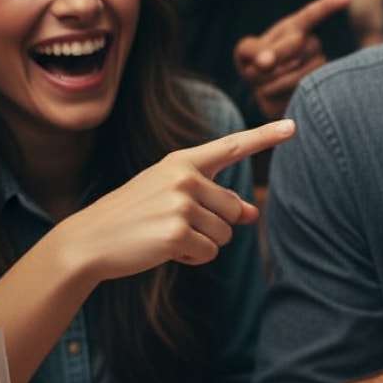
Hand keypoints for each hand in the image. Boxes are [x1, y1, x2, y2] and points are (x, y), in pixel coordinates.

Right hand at [54, 120, 295, 283]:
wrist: (88, 240)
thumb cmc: (135, 216)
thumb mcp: (174, 198)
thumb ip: (215, 200)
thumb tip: (254, 213)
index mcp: (183, 162)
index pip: (232, 146)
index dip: (265, 136)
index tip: (293, 125)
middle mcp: (184, 177)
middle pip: (235, 210)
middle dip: (214, 225)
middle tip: (175, 223)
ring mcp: (181, 204)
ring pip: (225, 234)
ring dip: (202, 242)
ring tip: (165, 234)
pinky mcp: (177, 233)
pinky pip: (209, 252)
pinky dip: (191, 257)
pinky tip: (163, 249)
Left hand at [233, 0, 349, 118]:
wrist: (264, 91)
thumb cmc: (255, 64)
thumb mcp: (246, 52)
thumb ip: (252, 51)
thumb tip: (264, 62)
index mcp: (296, 29)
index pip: (313, 14)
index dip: (328, 5)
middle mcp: (313, 45)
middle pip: (299, 44)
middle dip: (273, 57)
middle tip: (254, 68)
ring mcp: (318, 68)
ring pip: (298, 73)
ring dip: (269, 81)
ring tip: (262, 83)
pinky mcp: (316, 92)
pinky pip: (293, 94)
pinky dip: (272, 97)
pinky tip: (272, 95)